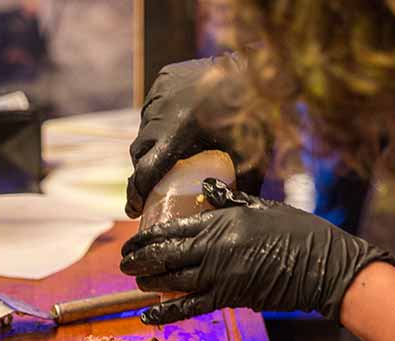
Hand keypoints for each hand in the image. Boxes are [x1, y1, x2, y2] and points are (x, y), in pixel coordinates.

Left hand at [120, 180, 394, 324]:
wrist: (325, 266)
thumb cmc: (299, 232)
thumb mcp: (263, 207)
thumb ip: (231, 200)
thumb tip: (208, 186)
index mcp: (223, 221)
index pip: (173, 227)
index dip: (146, 235)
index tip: (131, 238)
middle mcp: (216, 247)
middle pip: (165, 254)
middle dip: (139, 258)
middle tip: (123, 260)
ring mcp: (221, 274)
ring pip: (172, 280)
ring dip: (148, 281)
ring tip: (134, 280)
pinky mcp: (230, 298)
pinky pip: (190, 307)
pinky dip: (166, 312)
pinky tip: (146, 315)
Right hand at [126, 55, 268, 218]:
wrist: (259, 69)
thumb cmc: (256, 116)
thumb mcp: (247, 157)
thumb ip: (238, 189)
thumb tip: (230, 218)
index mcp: (177, 133)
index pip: (145, 172)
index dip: (137, 194)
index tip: (135, 209)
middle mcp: (162, 113)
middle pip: (140, 152)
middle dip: (145, 171)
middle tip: (155, 185)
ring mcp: (160, 93)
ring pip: (146, 128)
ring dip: (153, 143)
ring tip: (171, 153)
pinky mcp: (164, 78)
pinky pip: (155, 107)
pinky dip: (162, 120)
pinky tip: (178, 125)